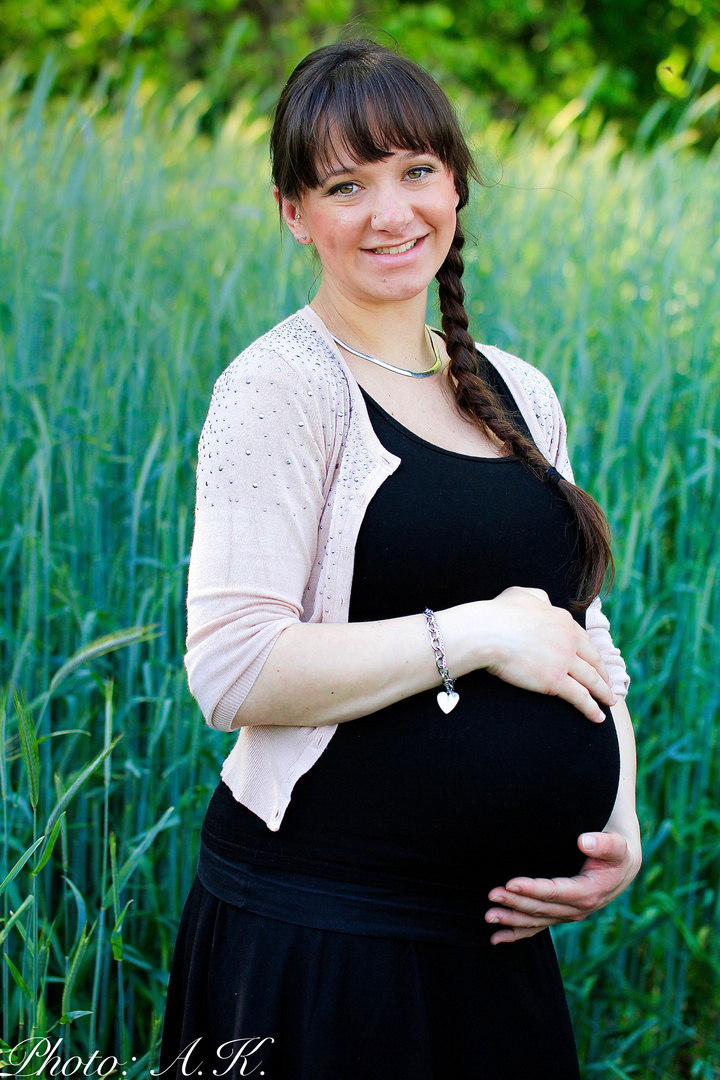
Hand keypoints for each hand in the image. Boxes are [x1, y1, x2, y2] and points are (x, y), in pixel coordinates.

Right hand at [483, 587, 615, 722]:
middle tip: (608, 684)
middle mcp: (570, 640)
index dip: (592, 653)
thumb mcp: (522, 594)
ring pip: (592, 680)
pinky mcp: (556, 680)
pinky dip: (592, 708)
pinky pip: (580, 697)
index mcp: (563, 620)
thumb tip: (546, 603)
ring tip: (609, 702)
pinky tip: (598, 717)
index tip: (596, 662)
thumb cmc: (498, 613)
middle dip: (603, 674)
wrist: (487, 632)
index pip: (584, 640)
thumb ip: (539, 598)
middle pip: (594, 660)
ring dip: (603, 693)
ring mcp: (565, 660)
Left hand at [484, 830, 641, 944]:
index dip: (533, 889)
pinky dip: (517, 933)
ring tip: (489, 916)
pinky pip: (537, 927)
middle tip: (492, 894)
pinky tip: (496, 938)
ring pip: (536, 920)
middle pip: (542, 908)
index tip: (511, 883)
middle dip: (515, 903)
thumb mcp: (619, 846)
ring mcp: (568, 915)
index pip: (556, 892)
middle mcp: (578, 909)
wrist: (624, 866)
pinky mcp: (560, 915)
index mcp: (589, 892)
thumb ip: (605, 844)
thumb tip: (584, 841)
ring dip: (511, 919)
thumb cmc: (618, 852)